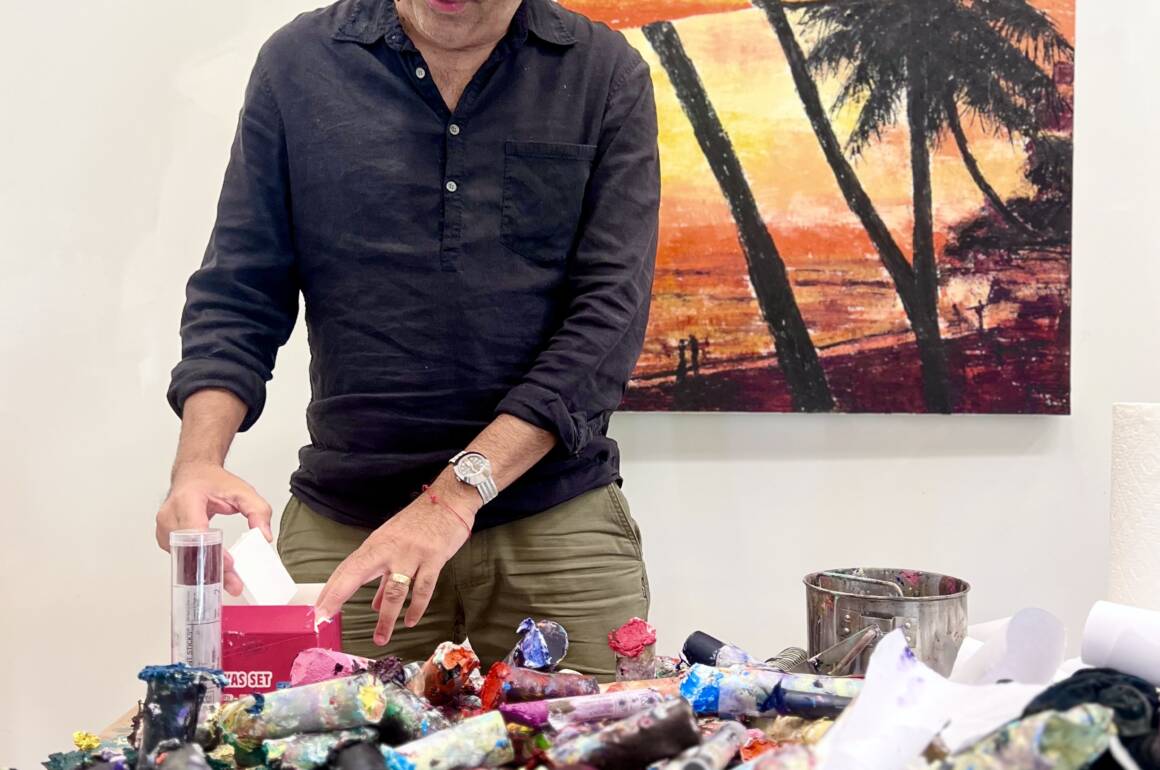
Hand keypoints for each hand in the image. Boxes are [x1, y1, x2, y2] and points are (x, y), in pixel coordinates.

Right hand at [156, 461, 272, 595]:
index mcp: (186, 500)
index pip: (197, 532)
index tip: (229, 563)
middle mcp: (170, 515)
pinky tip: (213, 572)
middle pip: (190, 549)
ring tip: (227, 582)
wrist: (194, 473)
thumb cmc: (212, 481)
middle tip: (233, 583)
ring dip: (205, 571)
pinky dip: (197, 565)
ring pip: (184, 557)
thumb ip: (258, 511)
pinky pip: (181, 557)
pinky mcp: (165, 538)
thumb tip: (263, 536)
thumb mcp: (242, 491)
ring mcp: (164, 528)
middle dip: (212, 568)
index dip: (212, 550)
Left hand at [315, 477, 476, 645]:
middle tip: (324, 617)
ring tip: (380, 639)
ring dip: (386, 618)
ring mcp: (411, 553)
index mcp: (376, 545)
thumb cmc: (419, 522)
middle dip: (338, 595)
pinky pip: (423, 588)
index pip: (348, 568)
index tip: (318, 609)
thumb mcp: (395, 543)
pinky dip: (416, 607)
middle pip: (358, 572)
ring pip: (394, 589)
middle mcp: (389, 549)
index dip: (331, 589)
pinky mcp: (433, 558)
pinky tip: (410, 621)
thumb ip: (384, 576)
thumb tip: (375, 605)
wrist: (448, 500)